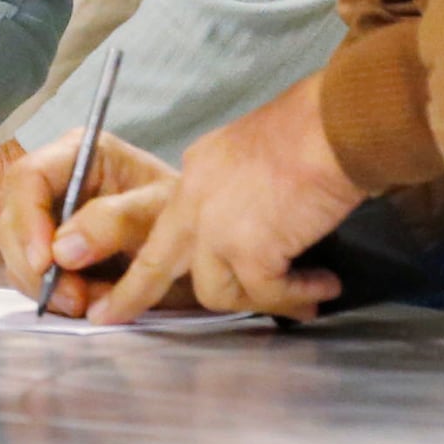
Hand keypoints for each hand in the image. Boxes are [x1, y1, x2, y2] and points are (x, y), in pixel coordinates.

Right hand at [1, 132, 175, 314]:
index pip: (30, 177)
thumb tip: (61, 250)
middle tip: (77, 299)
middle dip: (37, 267)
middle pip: (13, 220)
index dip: (28, 220)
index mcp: (79, 155)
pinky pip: (32, 279)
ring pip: (17, 255)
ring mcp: (48, 218)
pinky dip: (56, 297)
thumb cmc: (186, 217)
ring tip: (94, 301)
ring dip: (49, 288)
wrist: (199, 249)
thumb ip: (116, 222)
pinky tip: (91, 301)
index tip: (46, 264)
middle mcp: (55, 182)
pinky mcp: (50, 252)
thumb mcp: (162, 212)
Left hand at [85, 78, 362, 325]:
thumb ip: (240, 185)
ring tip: (302, 299)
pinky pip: (266, 294)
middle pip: (153, 261)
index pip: (168, 223)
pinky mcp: (248, 251)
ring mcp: (215, 228)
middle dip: (130, 294)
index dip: (164, 253)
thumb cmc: (312, 127)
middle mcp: (194, 198)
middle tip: (109, 316)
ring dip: (259, 301)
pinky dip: (296, 297)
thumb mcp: (256, 150)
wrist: (333, 126)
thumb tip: (258, 219)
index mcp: (198, 171)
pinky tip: (324, 289)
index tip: (146, 275)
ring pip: (214, 291)